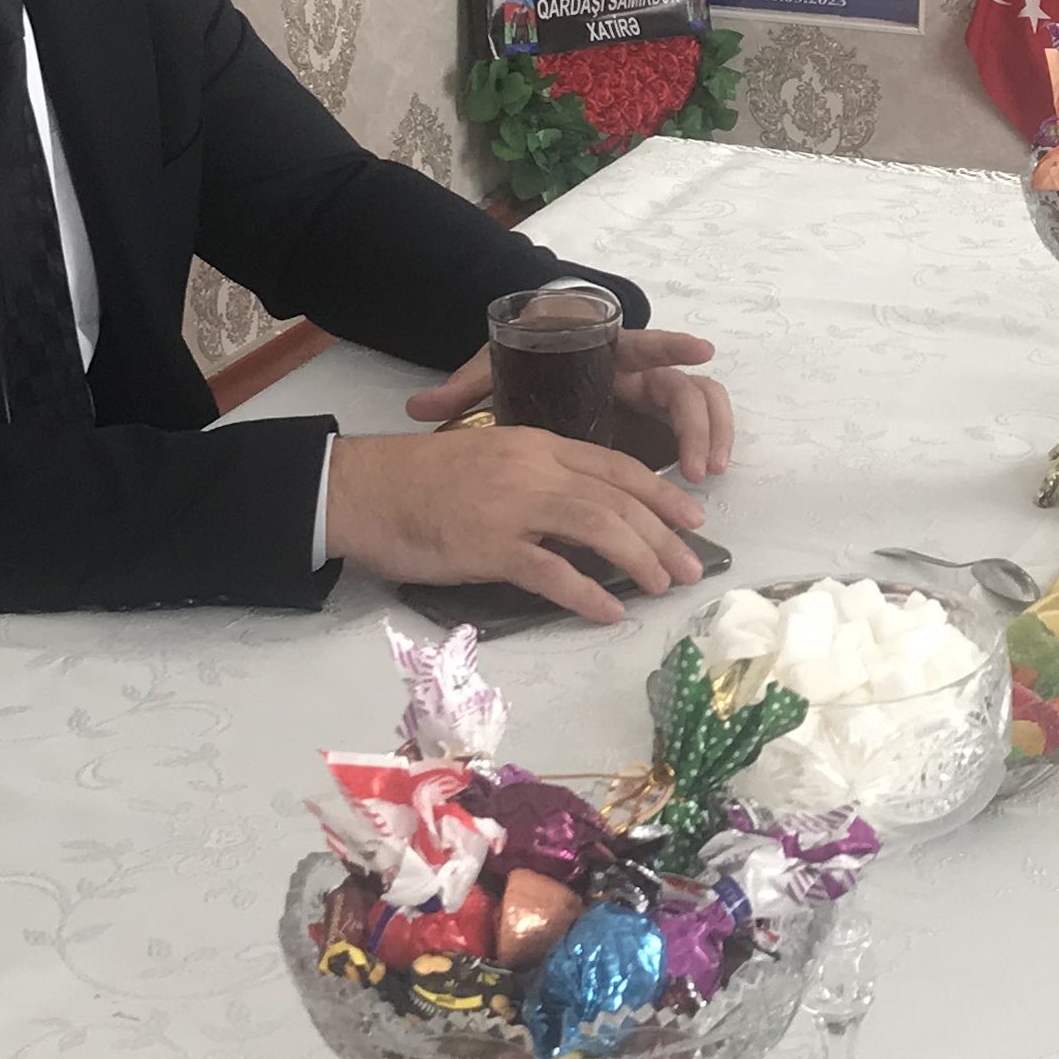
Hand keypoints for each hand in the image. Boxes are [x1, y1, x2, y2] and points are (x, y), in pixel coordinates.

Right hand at [328, 422, 713, 623]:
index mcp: (539, 445)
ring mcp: (513, 506)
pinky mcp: (489, 545)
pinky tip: (608, 612)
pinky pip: (551, 571)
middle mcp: (535, 469)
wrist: (365, 488)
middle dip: (664, 535)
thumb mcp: (493, 461)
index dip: (661, 493)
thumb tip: (582, 515)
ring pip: (598, 527)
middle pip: (619, 499)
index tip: (692, 518)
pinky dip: (586, 593)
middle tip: (691, 567)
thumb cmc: (423, 479)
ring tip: (662, 586)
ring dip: (639, 559)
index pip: (617, 466)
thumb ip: (539, 479)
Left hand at [408, 328, 736, 479]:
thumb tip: (419, 406)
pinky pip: (690, 425)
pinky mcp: (653, 416)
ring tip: (704, 475)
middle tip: (696, 466)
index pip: (647, 342)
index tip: (702, 351)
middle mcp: (636, 369)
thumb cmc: (520, 356)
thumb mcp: (494, 367)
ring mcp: (649, 392)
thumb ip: (464, 386)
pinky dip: (703, 442)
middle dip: (697, 423)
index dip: (673, 345)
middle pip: (683, 386)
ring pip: (699, 404)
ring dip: (709, 435)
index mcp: (603, 348)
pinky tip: (699, 475)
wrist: (532, 353)